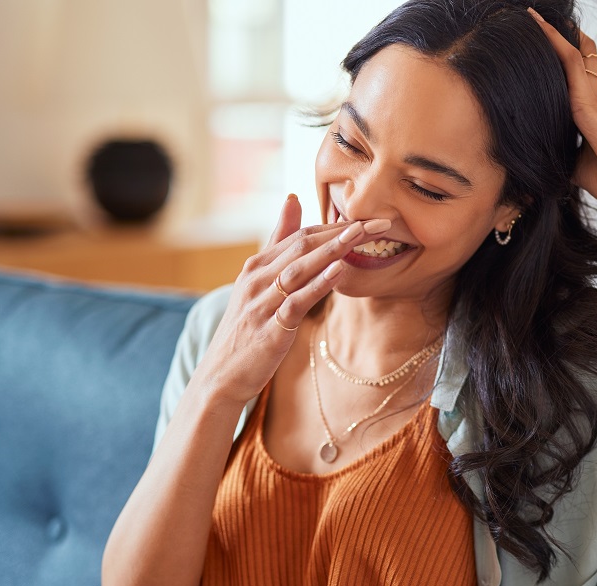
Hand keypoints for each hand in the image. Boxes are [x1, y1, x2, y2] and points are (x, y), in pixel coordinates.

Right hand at [193, 195, 389, 404]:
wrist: (219, 375)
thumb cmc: (246, 329)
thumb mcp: (259, 284)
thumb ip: (278, 243)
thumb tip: (293, 199)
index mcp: (257, 266)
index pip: (300, 236)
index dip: (335, 225)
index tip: (368, 218)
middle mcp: (257, 279)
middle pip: (302, 246)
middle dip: (341, 232)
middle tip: (377, 222)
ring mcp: (261, 302)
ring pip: (299, 269)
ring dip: (331, 250)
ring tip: (360, 236)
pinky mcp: (270, 329)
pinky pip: (296, 302)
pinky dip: (317, 285)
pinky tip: (338, 272)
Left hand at [527, 8, 596, 214]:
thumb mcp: (576, 166)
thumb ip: (561, 154)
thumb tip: (540, 160)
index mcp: (589, 113)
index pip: (571, 77)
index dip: (557, 58)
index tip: (535, 47)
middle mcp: (591, 99)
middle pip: (574, 56)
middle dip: (555, 38)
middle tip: (534, 20)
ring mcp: (591, 98)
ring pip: (571, 52)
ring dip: (551, 33)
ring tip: (532, 15)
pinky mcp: (588, 102)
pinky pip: (569, 62)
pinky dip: (553, 43)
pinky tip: (539, 27)